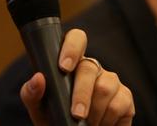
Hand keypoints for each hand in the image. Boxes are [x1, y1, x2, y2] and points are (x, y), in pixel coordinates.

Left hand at [19, 29, 134, 125]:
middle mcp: (93, 67)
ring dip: (94, 111)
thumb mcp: (38, 107)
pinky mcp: (125, 97)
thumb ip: (31, 93)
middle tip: (76, 114)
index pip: (76, 39)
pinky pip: (119, 104)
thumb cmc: (54, 117)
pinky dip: (107, 120)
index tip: (64, 68)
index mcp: (71, 61)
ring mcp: (111, 80)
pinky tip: (99, 125)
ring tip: (86, 123)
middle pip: (90, 68)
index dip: (72, 48)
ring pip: (105, 87)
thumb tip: (38, 78)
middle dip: (82, 93)